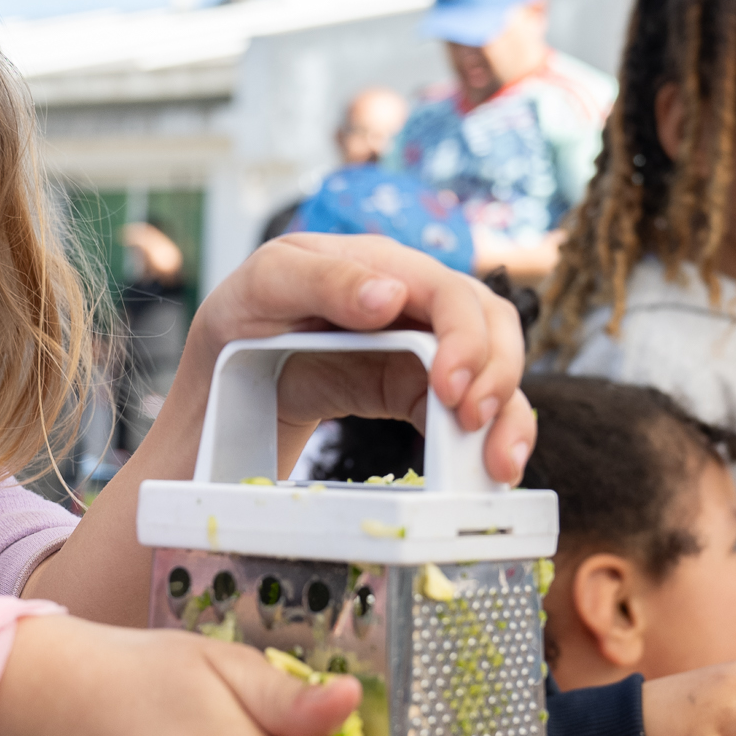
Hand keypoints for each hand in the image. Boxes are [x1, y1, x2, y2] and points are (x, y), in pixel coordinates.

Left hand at [186, 232, 535, 484]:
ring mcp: (422, 348)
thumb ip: (324, 281)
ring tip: (498, 464)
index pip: (449, 291)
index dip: (464, 338)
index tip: (450, 388)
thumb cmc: (244, 313)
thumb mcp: (266, 284)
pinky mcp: (417, 391)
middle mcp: (415, 303)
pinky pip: (469, 410)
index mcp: (384, 265)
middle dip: (498, 375)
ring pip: (495, 370)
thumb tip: (391, 297)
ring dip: (509, 415)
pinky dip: (487, 439)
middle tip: (474, 424)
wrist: (227, 375)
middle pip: (492, 326)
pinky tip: (487, 470)